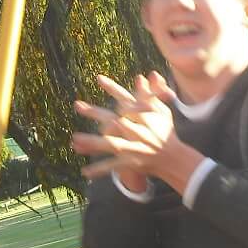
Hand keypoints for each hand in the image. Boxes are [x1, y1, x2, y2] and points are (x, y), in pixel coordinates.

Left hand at [72, 72, 201, 193]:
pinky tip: (84, 171)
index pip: (125, 99)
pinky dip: (99, 169)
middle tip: (77, 105)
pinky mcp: (130, 162)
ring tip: (73, 140)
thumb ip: (150, 94)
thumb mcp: (161, 111)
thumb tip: (141, 76)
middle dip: (94, 112)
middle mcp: (136, 130)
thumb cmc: (166, 132)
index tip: (98, 77)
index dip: (112, 88)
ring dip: (91, 142)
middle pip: (112, 119)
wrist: (174, 158)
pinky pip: (112, 166)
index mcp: (142, 117)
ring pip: (109, 144)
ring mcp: (133, 147)